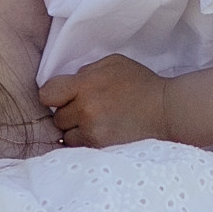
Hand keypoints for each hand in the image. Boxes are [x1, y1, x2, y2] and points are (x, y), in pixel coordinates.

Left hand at [39, 54, 172, 148]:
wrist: (165, 110)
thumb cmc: (140, 84)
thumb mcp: (112, 64)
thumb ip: (86, 71)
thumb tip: (70, 83)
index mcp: (85, 85)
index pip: (47, 94)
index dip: (54, 95)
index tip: (63, 97)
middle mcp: (85, 109)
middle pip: (57, 117)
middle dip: (69, 113)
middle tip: (89, 110)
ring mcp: (92, 131)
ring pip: (67, 135)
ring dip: (76, 130)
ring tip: (96, 123)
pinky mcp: (100, 147)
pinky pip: (80, 147)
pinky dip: (86, 142)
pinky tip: (101, 133)